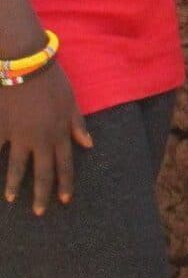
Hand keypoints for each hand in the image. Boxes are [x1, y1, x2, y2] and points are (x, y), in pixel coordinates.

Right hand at [0, 60, 89, 214]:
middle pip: (42, 172)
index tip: (65, 200)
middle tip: (40, 212)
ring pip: (17, 166)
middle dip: (41, 194)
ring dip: (14, 184)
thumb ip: (78, 125)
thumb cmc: (52, 81)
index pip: (65, 165)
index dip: (66, 184)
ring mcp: (18, 135)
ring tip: (12, 199)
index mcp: (59, 134)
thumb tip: (88, 145)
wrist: (25, 65)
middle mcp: (40, 139)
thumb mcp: (72, 102)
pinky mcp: (0, 128)